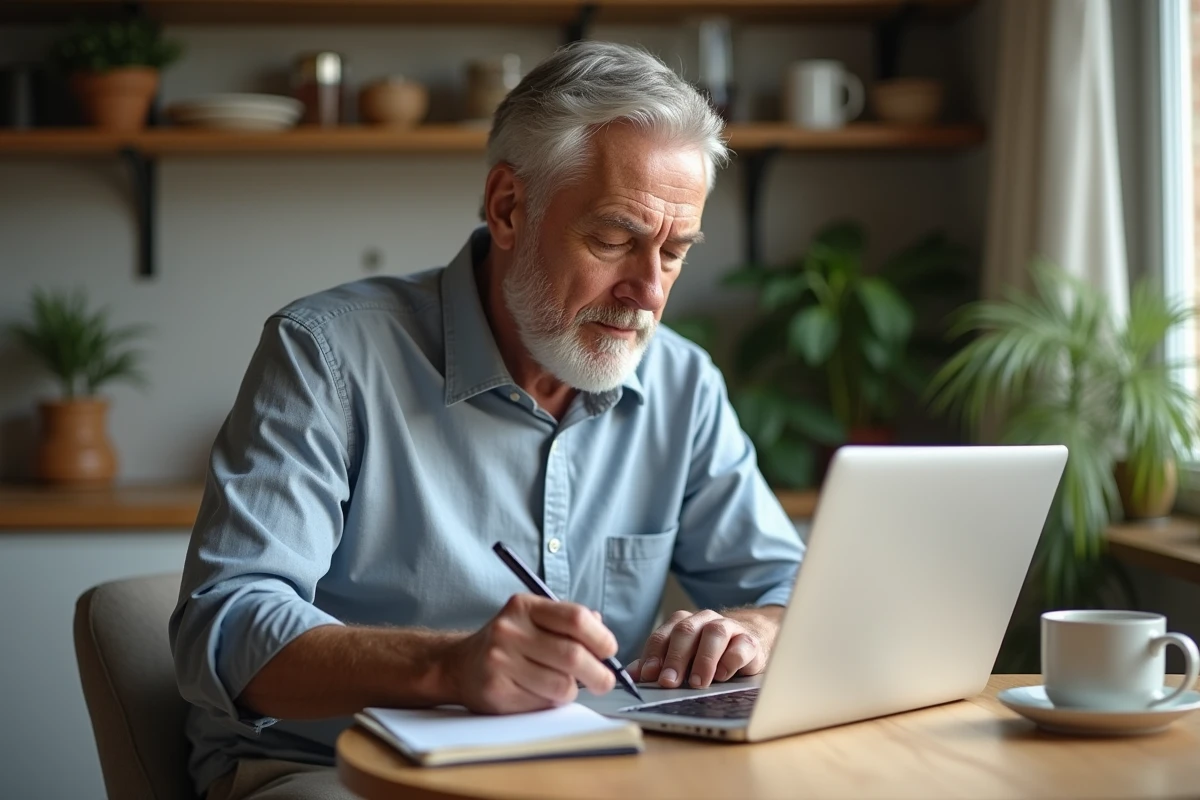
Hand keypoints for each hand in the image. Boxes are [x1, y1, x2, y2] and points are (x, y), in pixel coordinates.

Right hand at [444, 594, 617, 713]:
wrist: (459, 665)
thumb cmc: (508, 642)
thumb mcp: (534, 619)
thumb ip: (568, 622)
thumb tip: (602, 632)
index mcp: (524, 607)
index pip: (575, 618)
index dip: (601, 638)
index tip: (609, 651)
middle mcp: (510, 631)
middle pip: (573, 656)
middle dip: (599, 674)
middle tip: (605, 682)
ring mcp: (501, 661)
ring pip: (562, 685)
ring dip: (572, 690)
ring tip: (562, 684)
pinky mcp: (497, 690)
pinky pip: (543, 703)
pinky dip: (551, 702)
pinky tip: (539, 692)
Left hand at [626, 609, 772, 688]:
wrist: (748, 642)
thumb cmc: (708, 654)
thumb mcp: (682, 658)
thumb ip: (658, 664)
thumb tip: (631, 676)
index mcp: (682, 623)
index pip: (662, 636)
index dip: (653, 655)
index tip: (648, 675)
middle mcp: (703, 621)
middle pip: (685, 632)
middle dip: (675, 658)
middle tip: (668, 682)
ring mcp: (728, 628)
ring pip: (714, 634)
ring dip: (703, 659)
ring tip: (697, 683)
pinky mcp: (749, 641)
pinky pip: (740, 646)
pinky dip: (730, 661)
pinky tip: (723, 676)